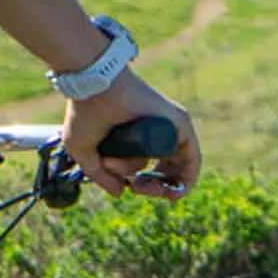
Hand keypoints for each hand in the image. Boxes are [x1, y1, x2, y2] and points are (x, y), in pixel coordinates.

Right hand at [60, 73, 198, 199]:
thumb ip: (99, 174)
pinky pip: (192, 160)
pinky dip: (183, 180)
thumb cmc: (85, 112)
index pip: (153, 168)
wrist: (94, 86)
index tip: (130, 187)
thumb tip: (121, 192)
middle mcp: (159, 131)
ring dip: (160, 187)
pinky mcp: (181, 123)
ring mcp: (172, 127)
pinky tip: (166, 189)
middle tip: (136, 187)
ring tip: (138, 182)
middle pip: (168, 171)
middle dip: (154, 189)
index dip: (145, 185)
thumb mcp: (84, 151)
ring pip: (178, 170)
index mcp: (141, 136)